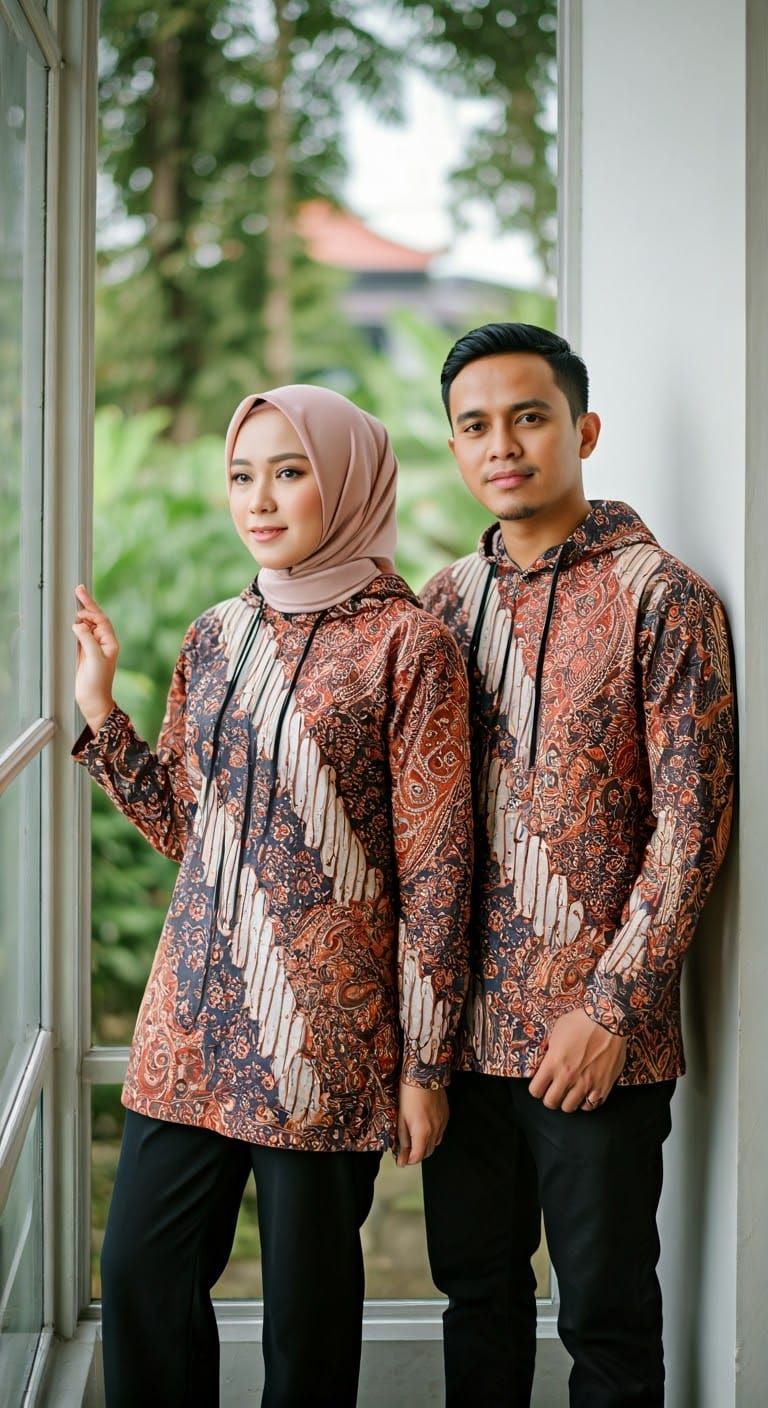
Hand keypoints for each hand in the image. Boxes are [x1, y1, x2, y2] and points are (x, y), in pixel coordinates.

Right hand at [72, 584, 118, 732]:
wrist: (92, 701)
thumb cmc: (96, 683)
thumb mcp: (93, 659)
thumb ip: (87, 639)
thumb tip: (78, 623)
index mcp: (110, 643)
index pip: (101, 620)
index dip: (91, 608)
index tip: (80, 597)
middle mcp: (103, 643)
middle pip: (95, 619)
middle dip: (87, 604)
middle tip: (78, 589)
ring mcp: (93, 647)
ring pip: (87, 625)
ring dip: (81, 615)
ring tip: (74, 603)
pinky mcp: (84, 653)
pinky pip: (80, 635)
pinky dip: (76, 626)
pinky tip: (71, 619)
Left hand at [395, 1081, 447, 1166]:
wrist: (424, 1075)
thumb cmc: (409, 1095)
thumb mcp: (401, 1119)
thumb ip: (403, 1142)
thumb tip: (401, 1160)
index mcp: (422, 1133)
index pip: (417, 1157)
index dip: (408, 1160)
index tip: (402, 1158)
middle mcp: (435, 1131)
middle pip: (427, 1153)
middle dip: (416, 1154)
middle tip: (407, 1148)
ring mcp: (442, 1124)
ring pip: (435, 1144)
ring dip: (425, 1146)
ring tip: (415, 1138)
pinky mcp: (446, 1116)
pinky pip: (440, 1132)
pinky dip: (433, 1136)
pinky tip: (426, 1128)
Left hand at [528, 1008, 626, 1113]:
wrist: (610, 1020)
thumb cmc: (583, 1021)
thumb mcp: (557, 1030)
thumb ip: (550, 1047)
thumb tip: (546, 1055)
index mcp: (554, 1063)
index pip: (536, 1090)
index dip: (536, 1089)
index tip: (540, 1085)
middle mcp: (568, 1077)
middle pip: (551, 1102)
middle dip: (550, 1098)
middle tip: (554, 1091)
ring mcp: (587, 1083)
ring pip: (570, 1107)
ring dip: (568, 1101)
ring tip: (570, 1093)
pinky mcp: (603, 1086)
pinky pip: (591, 1105)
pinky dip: (586, 1102)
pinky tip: (585, 1094)